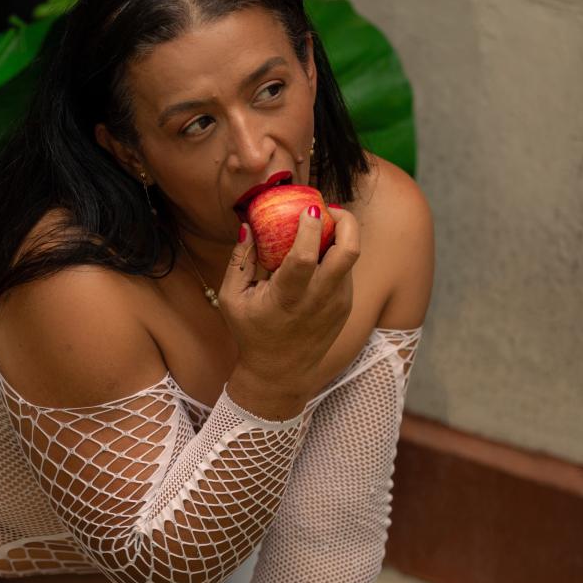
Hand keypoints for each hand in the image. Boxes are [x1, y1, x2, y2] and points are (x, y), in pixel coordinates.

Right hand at [218, 206, 359, 400]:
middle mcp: (318, 299)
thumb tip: (247, 225)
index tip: (308, 209)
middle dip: (345, 221)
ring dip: (340, 236)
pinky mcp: (345, 306)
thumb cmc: (251, 333)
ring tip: (321, 227)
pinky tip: (318, 254)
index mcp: (287, 297)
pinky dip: (335, 256)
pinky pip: (345, 272)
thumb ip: (239, 260)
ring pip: (350, 258)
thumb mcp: (232, 299)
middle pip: (349, 251)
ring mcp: (336, 303)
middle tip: (328, 209)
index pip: (305, 256)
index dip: (311, 228)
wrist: (280, 373)